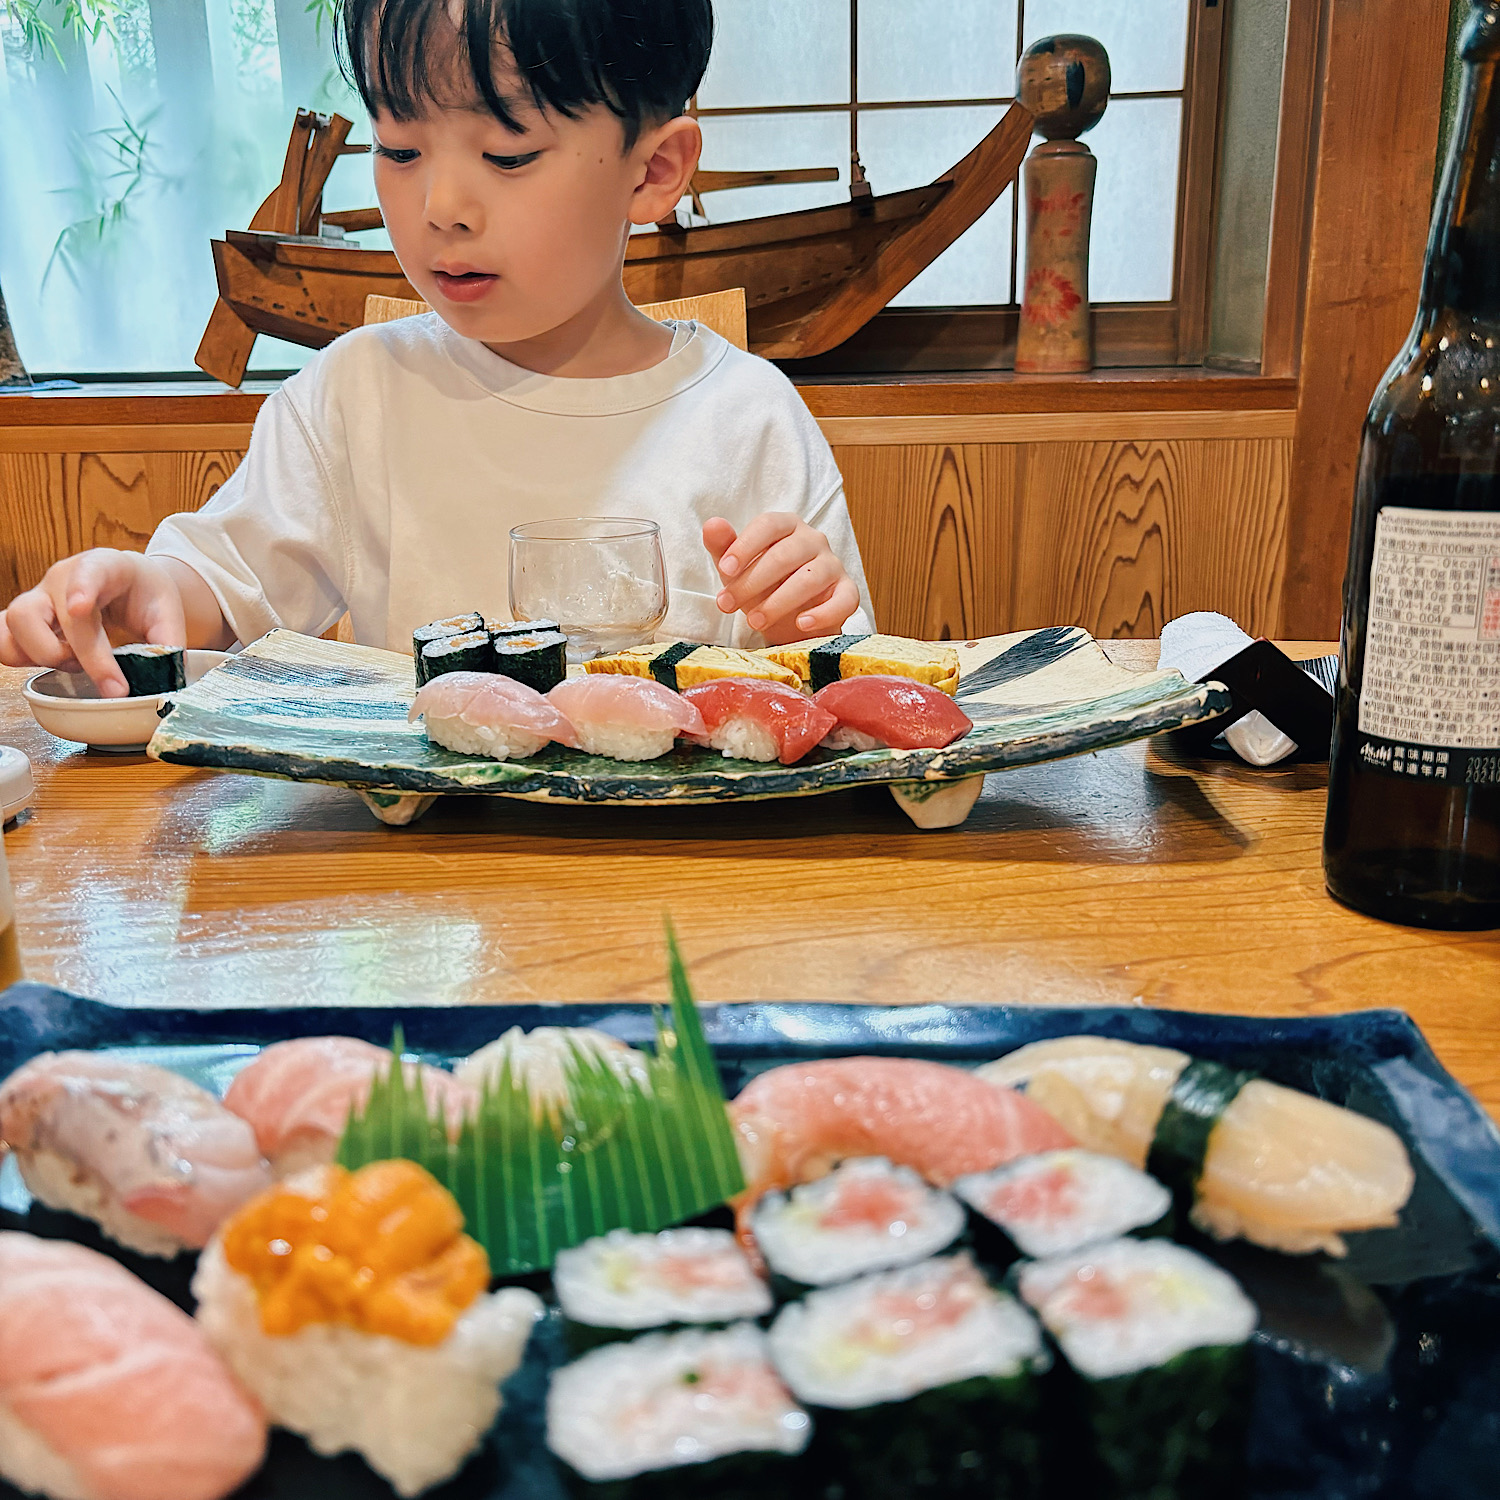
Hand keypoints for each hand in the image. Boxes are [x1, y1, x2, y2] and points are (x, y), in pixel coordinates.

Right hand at [0, 550, 189, 696]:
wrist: (130, 584)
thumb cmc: (145, 595)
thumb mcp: (168, 611)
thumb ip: (168, 642)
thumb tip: (163, 678)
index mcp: (103, 567)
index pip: (88, 572)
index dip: (81, 588)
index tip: (80, 609)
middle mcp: (62, 579)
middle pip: (47, 612)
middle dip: (75, 654)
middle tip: (109, 678)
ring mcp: (39, 597)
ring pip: (15, 625)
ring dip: (43, 655)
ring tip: (76, 664)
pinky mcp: (26, 620)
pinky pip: (4, 638)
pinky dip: (20, 658)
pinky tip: (50, 665)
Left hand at [703, 514, 860, 645]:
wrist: (791, 621)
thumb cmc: (763, 586)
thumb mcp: (738, 569)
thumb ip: (723, 547)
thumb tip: (712, 525)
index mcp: (786, 526)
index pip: (768, 524)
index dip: (745, 546)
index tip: (725, 570)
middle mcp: (813, 540)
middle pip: (785, 554)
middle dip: (753, 581)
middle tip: (728, 604)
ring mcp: (833, 565)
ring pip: (811, 578)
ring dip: (779, 602)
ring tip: (754, 621)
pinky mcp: (847, 592)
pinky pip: (843, 600)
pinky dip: (823, 614)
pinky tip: (802, 624)